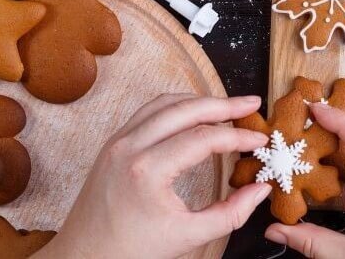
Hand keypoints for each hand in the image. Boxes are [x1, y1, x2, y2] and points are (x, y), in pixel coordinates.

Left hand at [36, 95, 271, 258]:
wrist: (83, 256)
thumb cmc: (130, 250)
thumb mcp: (187, 237)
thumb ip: (231, 214)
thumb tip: (260, 190)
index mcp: (147, 170)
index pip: (204, 138)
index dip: (238, 136)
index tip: (260, 140)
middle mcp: (130, 147)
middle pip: (186, 109)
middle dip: (224, 104)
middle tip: (252, 104)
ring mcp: (118, 141)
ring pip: (166, 102)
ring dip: (200, 101)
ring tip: (229, 106)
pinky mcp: (114, 143)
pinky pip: (149, 111)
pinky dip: (178, 106)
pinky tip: (196, 113)